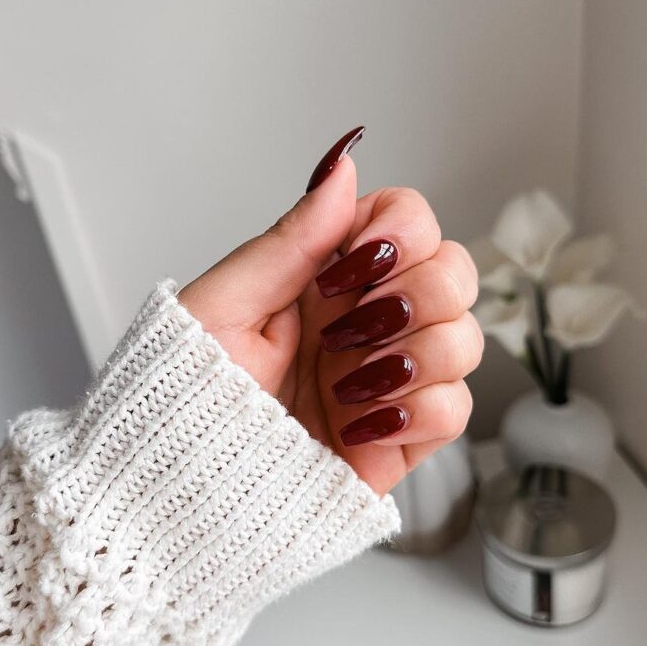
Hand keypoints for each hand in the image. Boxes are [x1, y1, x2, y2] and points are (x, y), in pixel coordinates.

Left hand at [179, 128, 482, 495]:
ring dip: (408, 357)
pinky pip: (455, 410)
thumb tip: (343, 161)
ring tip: (343, 383)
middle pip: (456, 273)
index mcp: (329, 278)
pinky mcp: (401, 437)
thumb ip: (292, 237)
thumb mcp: (225, 302)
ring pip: (465, 339)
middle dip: (413, 295)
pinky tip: (361, 420)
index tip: (355, 262)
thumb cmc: (184, 392)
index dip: (400, 231)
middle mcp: (368, 321)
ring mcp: (390, 378)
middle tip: (347, 328)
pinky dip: (415, 410)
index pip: (409, 221)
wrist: (181, 484)